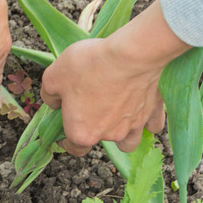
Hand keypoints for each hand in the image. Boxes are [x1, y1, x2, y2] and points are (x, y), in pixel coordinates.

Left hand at [40, 0, 190, 155]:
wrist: (130, 55)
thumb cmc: (90, 66)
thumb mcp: (53, 77)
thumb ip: (49, 95)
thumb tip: (54, 103)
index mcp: (82, 132)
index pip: (73, 147)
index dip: (66, 140)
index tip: (65, 130)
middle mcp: (108, 135)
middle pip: (100, 142)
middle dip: (95, 130)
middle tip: (92, 109)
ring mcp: (133, 126)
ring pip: (129, 142)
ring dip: (123, 136)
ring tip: (118, 119)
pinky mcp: (152, 112)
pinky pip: (152, 126)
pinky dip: (148, 122)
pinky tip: (142, 109)